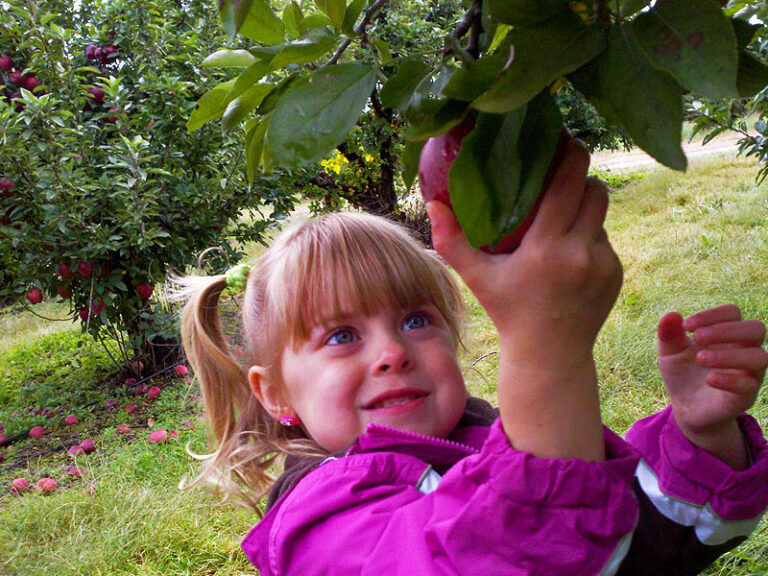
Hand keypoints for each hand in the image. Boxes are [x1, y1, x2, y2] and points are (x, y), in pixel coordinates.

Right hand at [426, 138, 622, 460]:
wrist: (549, 354)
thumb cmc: (508, 312)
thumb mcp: (476, 278)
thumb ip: (452, 242)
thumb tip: (433, 203)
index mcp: (548, 248)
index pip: (570, 183)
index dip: (571, 153)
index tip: (563, 138)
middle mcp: (582, 252)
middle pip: (595, 190)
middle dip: (581, 175)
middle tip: (560, 171)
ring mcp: (604, 263)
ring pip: (601, 214)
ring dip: (583, 206)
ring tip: (560, 213)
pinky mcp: (615, 272)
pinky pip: (604, 238)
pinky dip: (588, 235)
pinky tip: (567, 250)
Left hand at [658, 305, 767, 467]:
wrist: (685, 407)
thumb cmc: (682, 373)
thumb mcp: (669, 352)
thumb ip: (668, 334)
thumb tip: (672, 315)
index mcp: (727, 334)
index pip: (733, 312)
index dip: (712, 314)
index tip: (687, 326)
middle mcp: (744, 350)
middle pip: (756, 329)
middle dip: (725, 330)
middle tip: (696, 338)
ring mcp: (748, 373)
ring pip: (760, 357)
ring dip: (729, 355)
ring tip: (701, 359)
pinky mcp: (745, 396)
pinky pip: (749, 385)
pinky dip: (729, 379)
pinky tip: (709, 378)